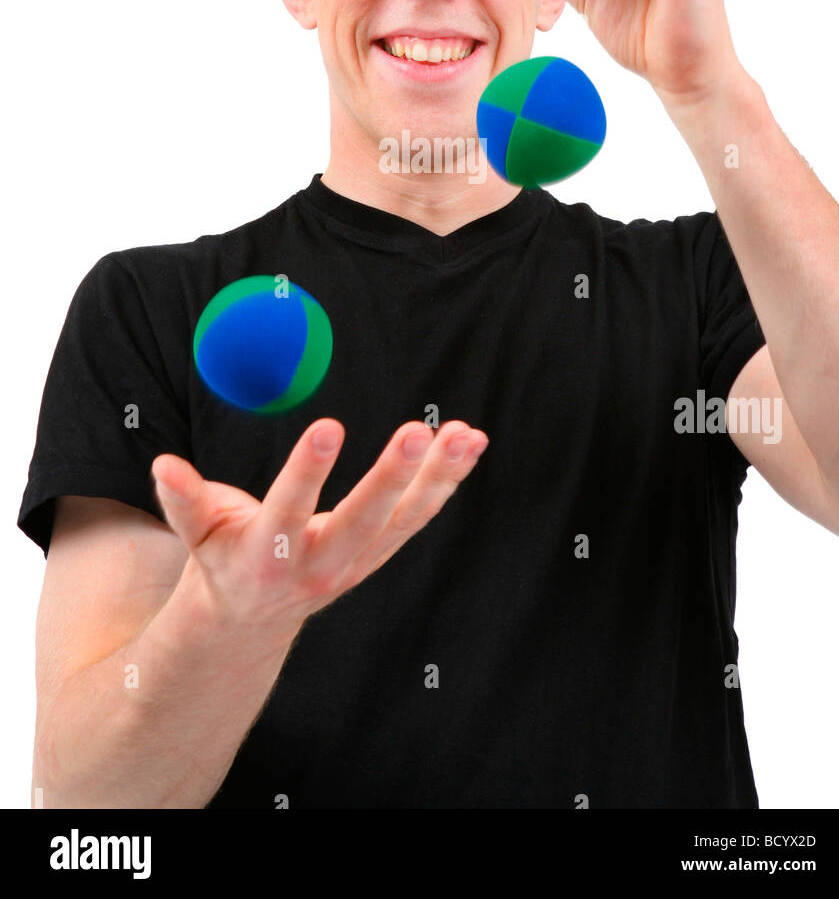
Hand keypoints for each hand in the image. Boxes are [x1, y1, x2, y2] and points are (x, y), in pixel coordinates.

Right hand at [151, 417, 487, 646]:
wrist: (252, 619)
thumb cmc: (223, 558)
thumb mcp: (197, 535)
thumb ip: (185, 502)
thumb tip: (163, 465)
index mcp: (267, 556)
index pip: (290, 508)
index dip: (308, 471)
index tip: (329, 426)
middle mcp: (319, 565)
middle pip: (363, 521)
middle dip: (392, 476)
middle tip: (417, 430)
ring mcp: (357, 563)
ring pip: (404, 519)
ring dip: (438, 475)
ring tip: (465, 433)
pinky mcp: (380, 553)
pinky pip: (419, 517)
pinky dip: (446, 481)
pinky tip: (468, 444)